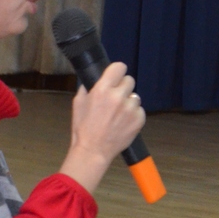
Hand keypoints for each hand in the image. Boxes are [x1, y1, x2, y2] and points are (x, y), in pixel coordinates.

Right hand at [59, 62, 145, 191]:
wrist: (93, 150)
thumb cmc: (83, 128)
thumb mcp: (78, 103)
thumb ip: (87, 88)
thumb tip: (92, 81)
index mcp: (102, 89)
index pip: (119, 67)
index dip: (117, 71)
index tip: (115, 76)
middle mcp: (118, 97)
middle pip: (129, 80)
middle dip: (122, 87)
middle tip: (115, 98)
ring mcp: (130, 109)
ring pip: (135, 96)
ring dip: (128, 102)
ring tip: (119, 113)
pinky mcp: (139, 120)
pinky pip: (140, 110)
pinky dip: (134, 115)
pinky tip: (123, 122)